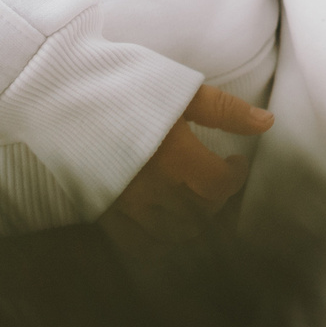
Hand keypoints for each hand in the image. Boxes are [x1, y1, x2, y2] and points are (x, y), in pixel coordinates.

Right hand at [103, 83, 273, 244]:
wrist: (58, 88)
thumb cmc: (122, 82)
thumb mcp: (179, 88)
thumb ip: (225, 110)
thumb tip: (267, 123)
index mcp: (174, 155)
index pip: (220, 186)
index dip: (236, 176)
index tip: (234, 160)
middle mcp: (151, 187)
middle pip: (200, 215)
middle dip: (216, 199)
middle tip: (215, 179)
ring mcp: (123, 204)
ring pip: (171, 236)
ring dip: (192, 222)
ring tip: (192, 199)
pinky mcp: (101, 210)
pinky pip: (137, 244)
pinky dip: (157, 240)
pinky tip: (161, 218)